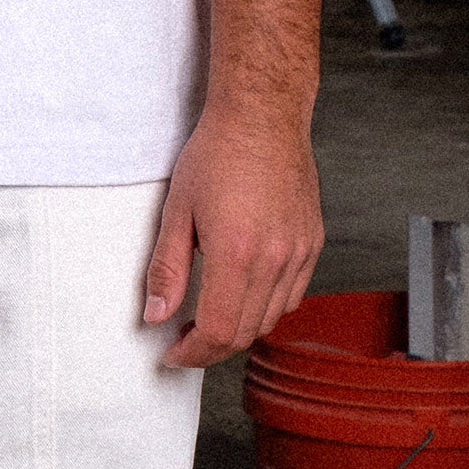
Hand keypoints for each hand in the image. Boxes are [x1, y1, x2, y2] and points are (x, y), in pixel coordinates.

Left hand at [144, 100, 322, 367]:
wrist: (263, 115)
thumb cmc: (218, 151)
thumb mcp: (178, 208)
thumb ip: (166, 268)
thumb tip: (156, 315)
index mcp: (236, 253)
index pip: (218, 332)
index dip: (192, 354)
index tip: (173, 354)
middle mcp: (275, 259)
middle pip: (245, 333)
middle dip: (211, 348)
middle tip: (185, 339)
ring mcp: (299, 253)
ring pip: (271, 319)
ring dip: (239, 328)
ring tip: (211, 314)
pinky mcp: (312, 243)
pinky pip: (292, 295)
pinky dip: (267, 305)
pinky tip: (244, 290)